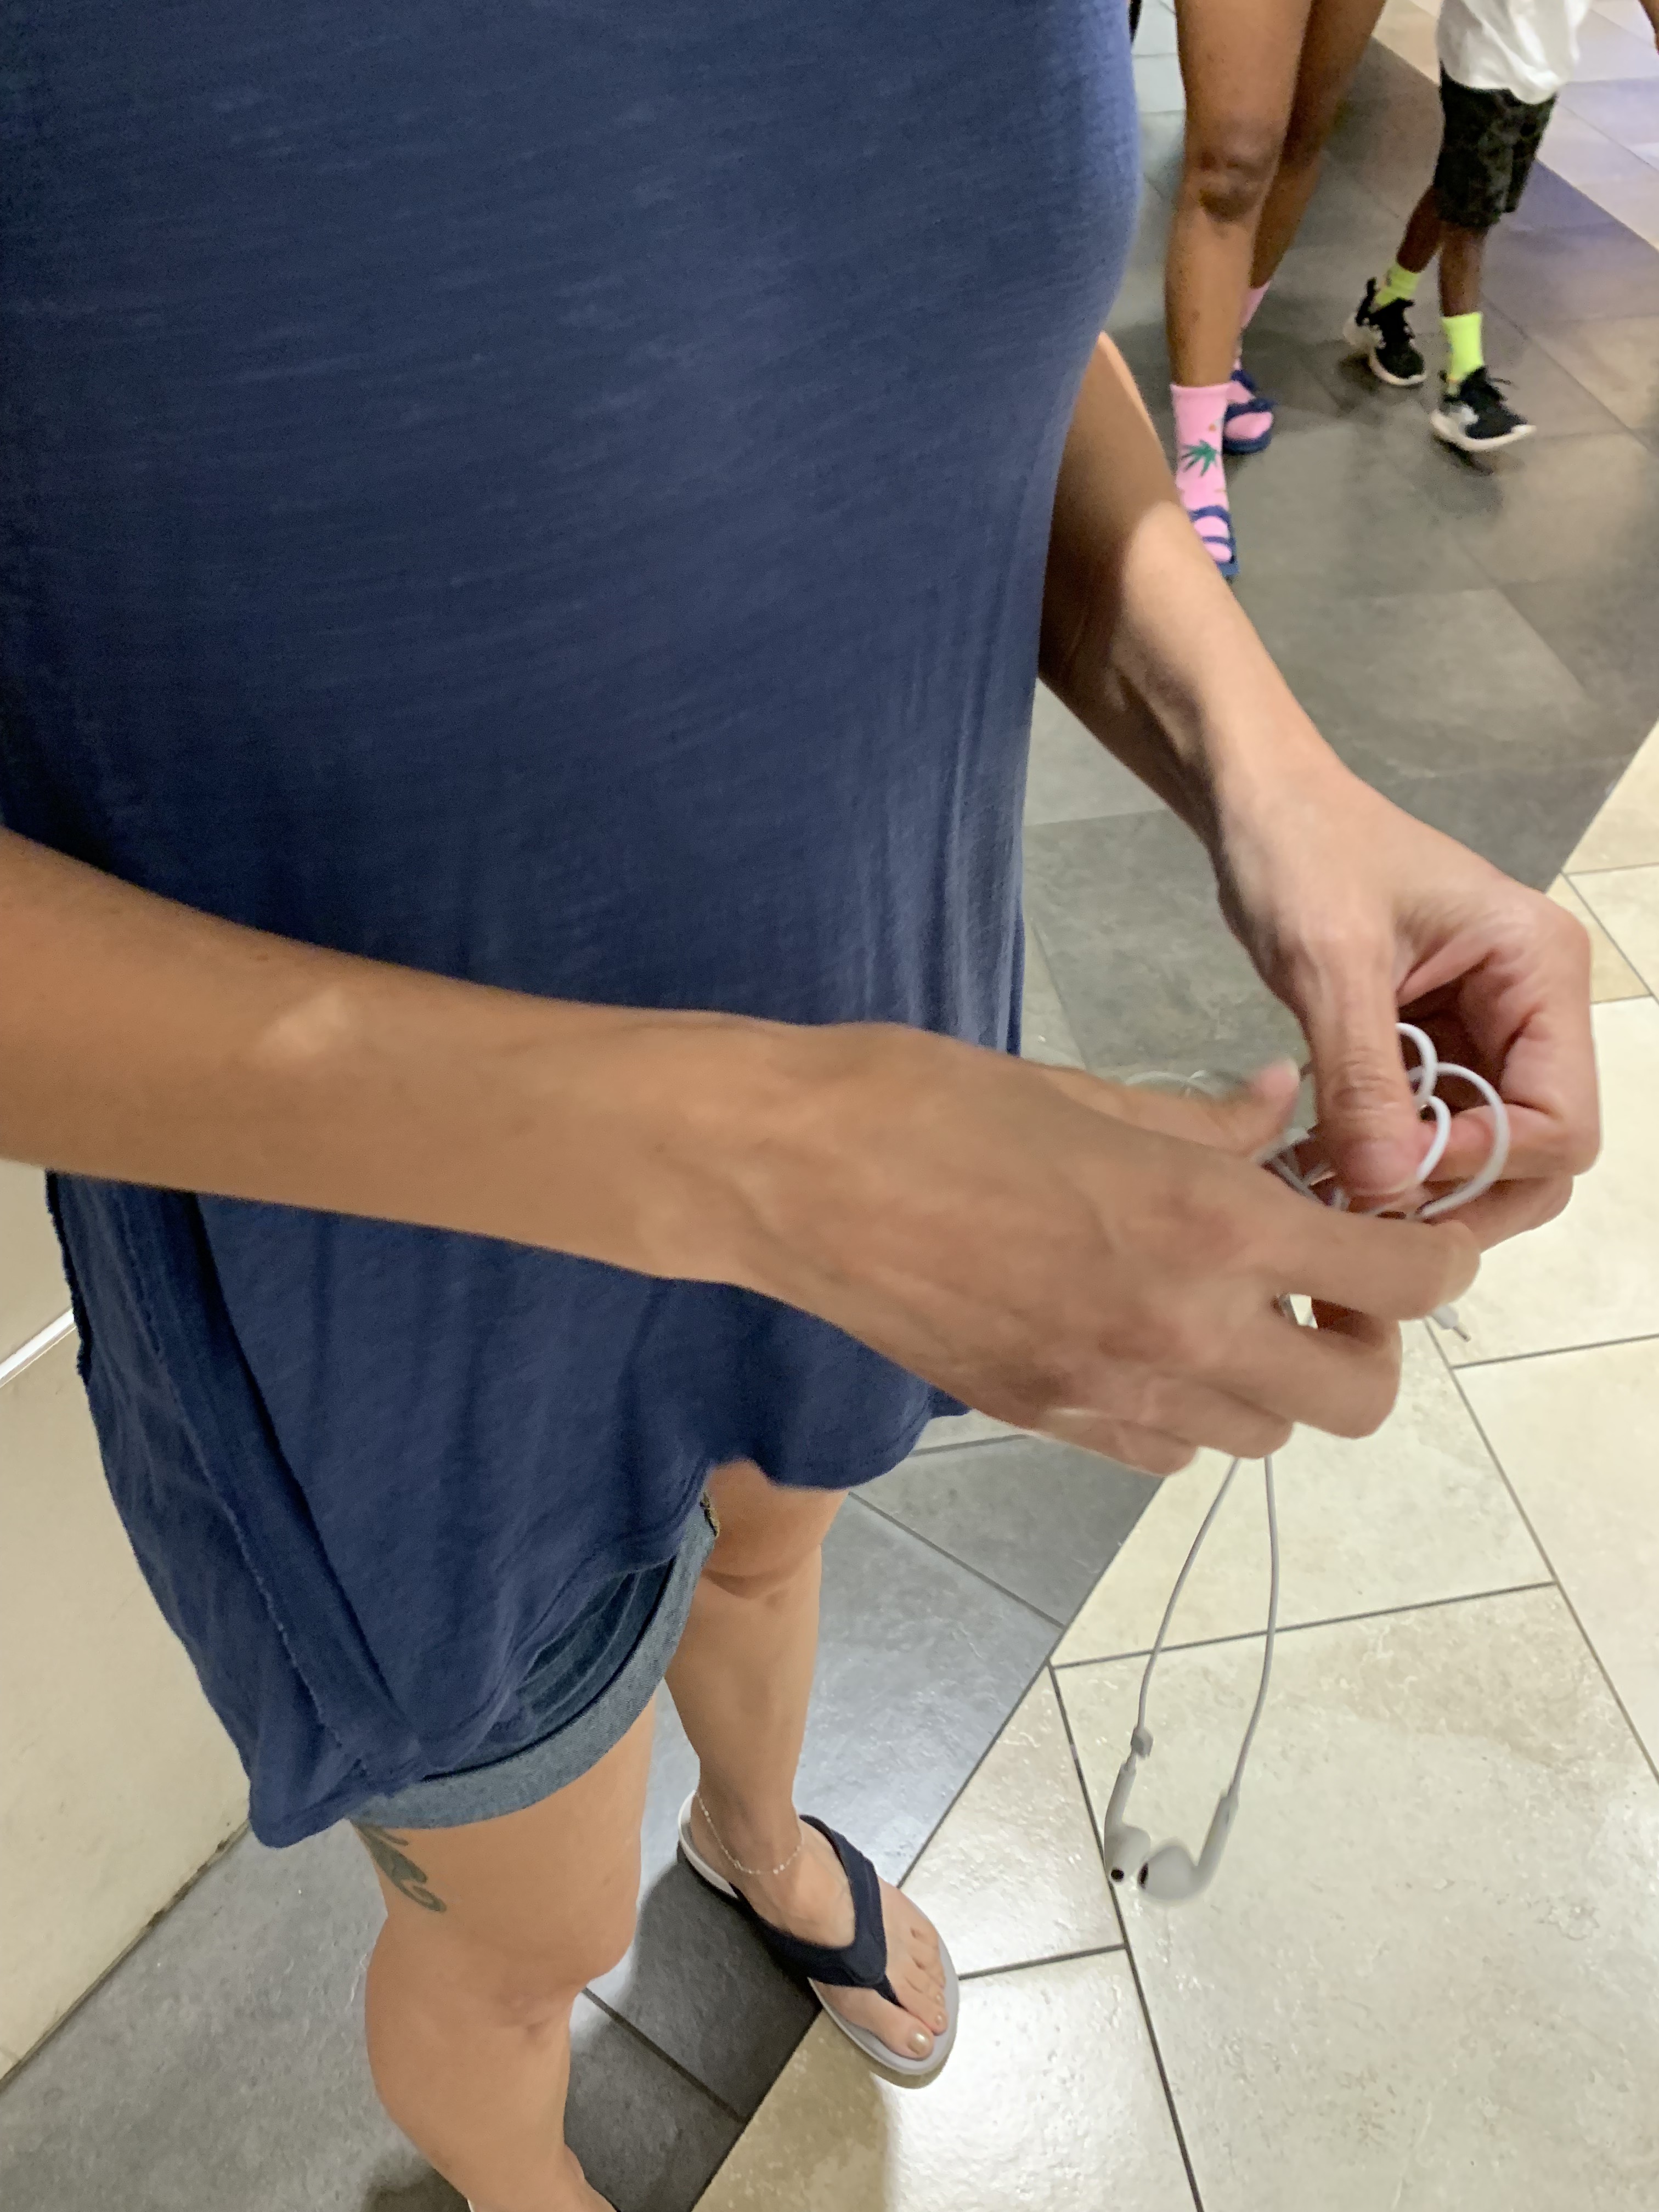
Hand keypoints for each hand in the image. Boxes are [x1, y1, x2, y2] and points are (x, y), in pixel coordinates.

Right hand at [713, 1028, 1475, 1473]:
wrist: (786, 1174)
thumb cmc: (930, 1100)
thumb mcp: (1087, 1091)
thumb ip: (1205, 1123)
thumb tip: (1280, 1111)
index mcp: (1206, 1228)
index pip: (1398, 1282)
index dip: (1431, 1262)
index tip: (1401, 1233)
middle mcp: (1176, 1332)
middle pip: (1351, 1400)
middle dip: (1363, 1344)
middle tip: (1318, 1281)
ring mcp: (1105, 1394)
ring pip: (1254, 1435)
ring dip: (1267, 1379)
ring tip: (1220, 1304)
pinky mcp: (1041, 1422)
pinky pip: (1159, 1451)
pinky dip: (1180, 1409)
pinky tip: (1138, 1339)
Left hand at [1209, 747, 1598, 1244]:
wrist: (1259, 806)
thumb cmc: (1299, 854)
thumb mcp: (1327, 964)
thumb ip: (1363, 1080)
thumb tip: (1388, 1188)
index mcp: (1540, 971)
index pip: (1562, 1119)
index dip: (1486, 1164)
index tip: (1391, 1171)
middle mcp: (1534, 1008)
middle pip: (1541, 1153)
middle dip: (1463, 1194)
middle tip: (1364, 1212)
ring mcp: (1487, 1031)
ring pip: (1487, 1154)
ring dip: (1421, 1188)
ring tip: (1335, 1194)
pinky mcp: (1437, 1046)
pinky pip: (1435, 1129)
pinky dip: (1391, 1161)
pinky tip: (1327, 1168)